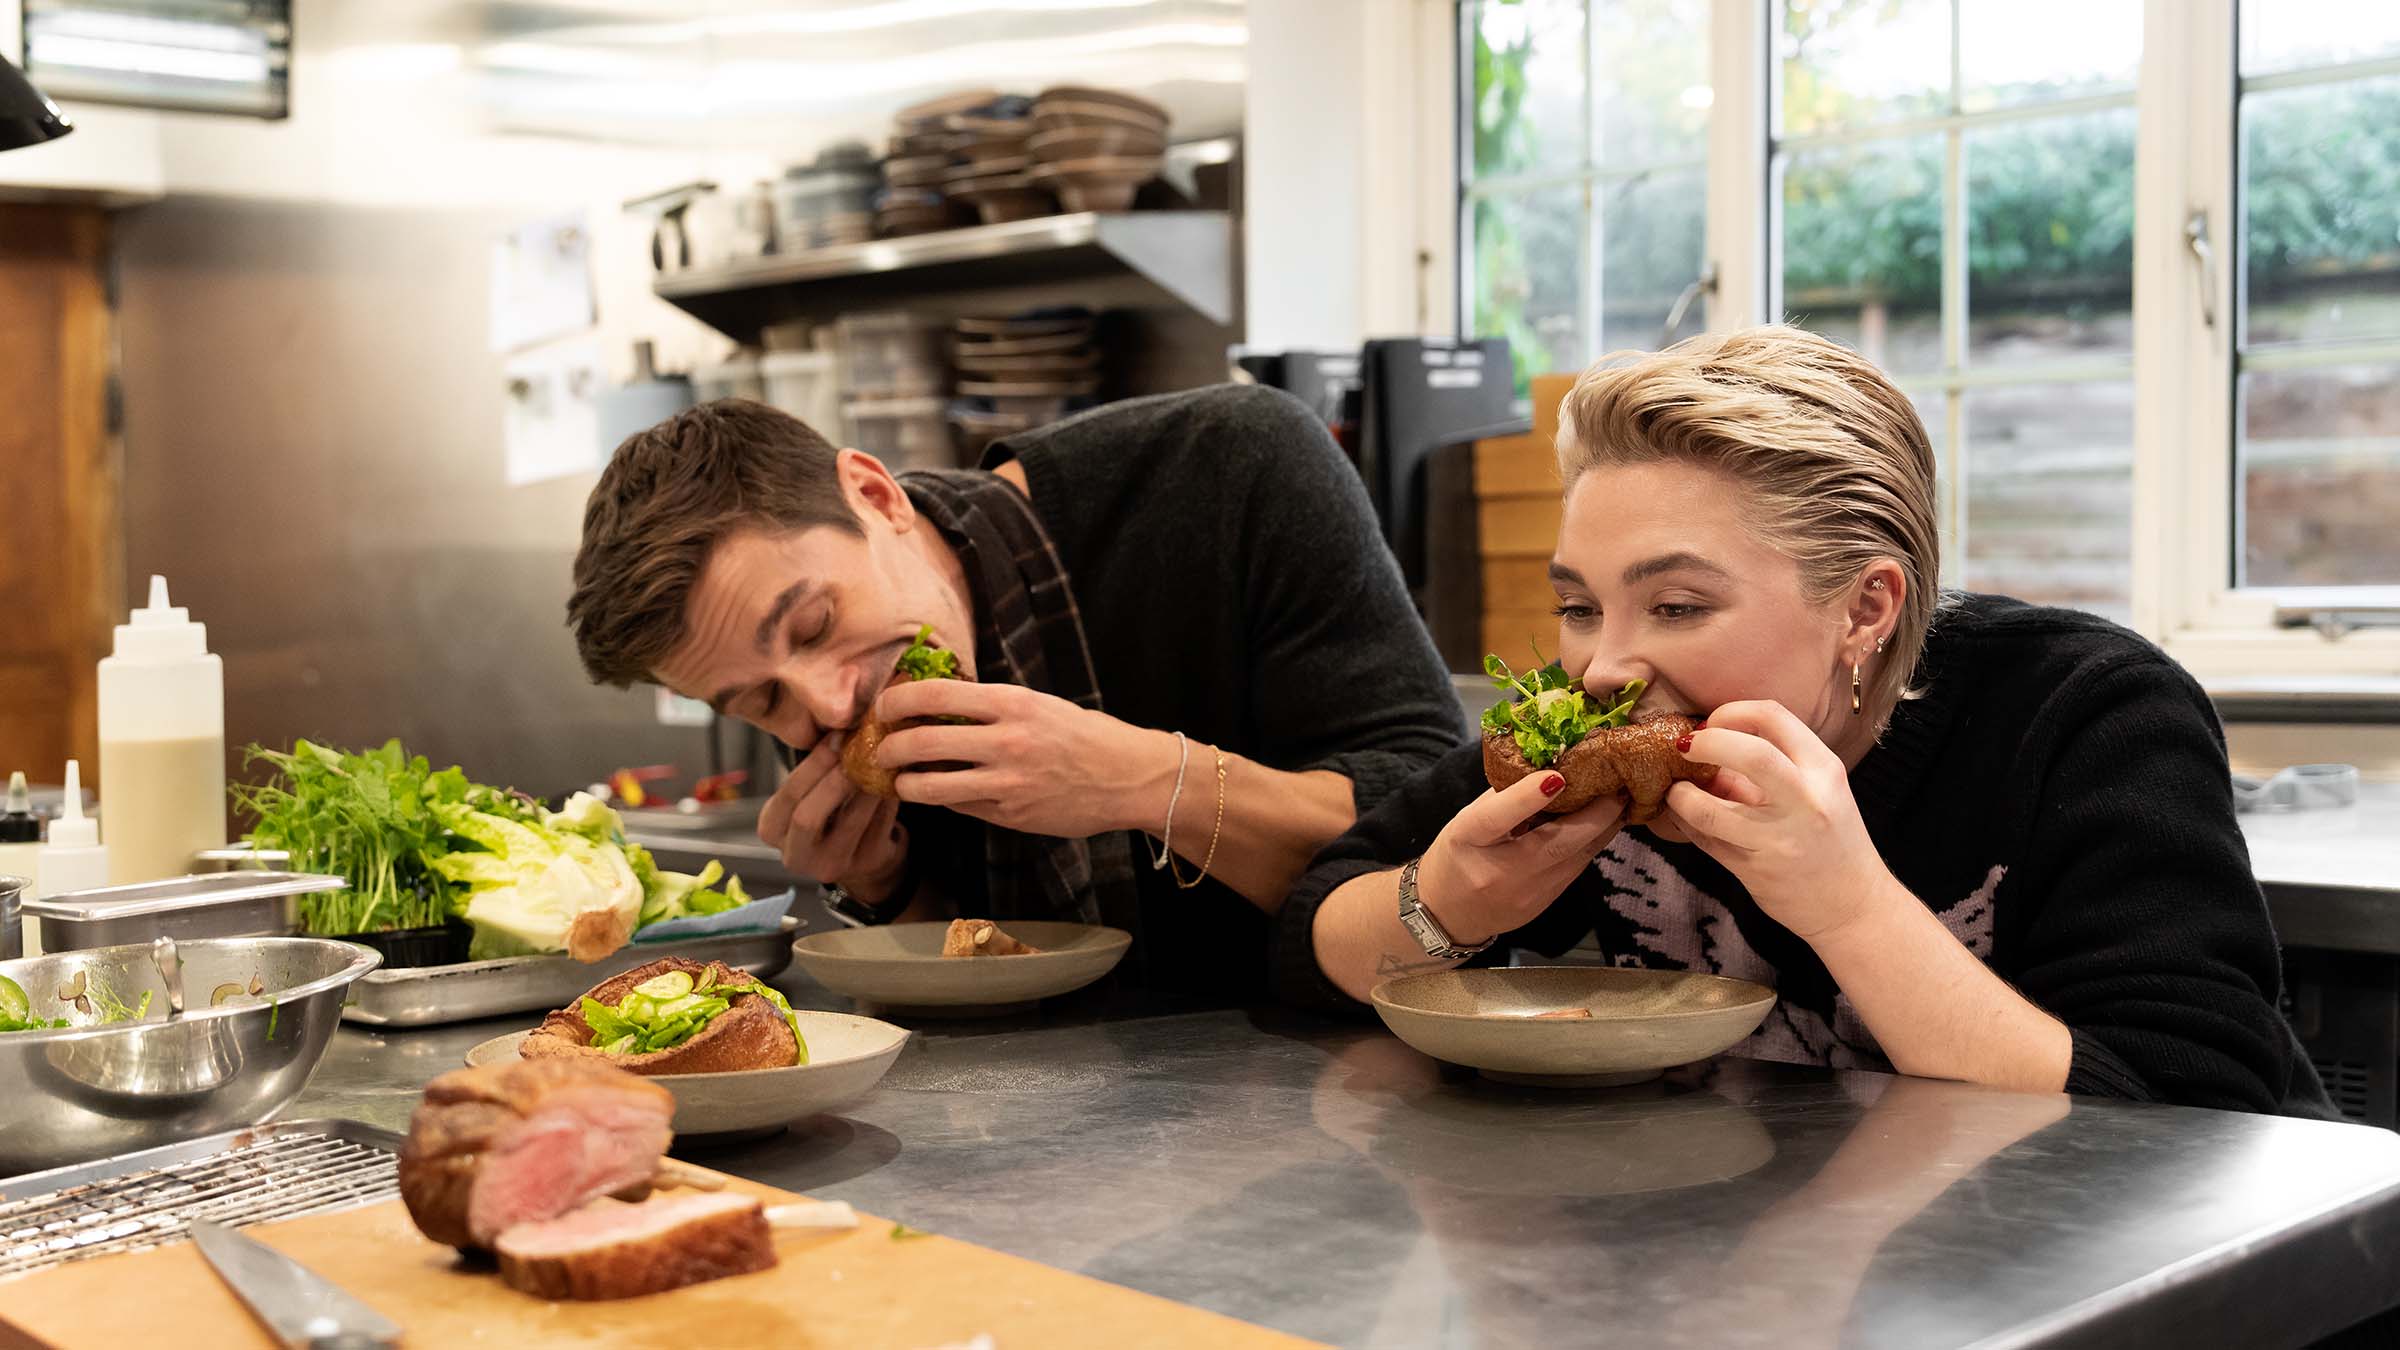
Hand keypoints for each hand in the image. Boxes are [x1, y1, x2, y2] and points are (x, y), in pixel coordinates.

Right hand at [756, 734, 906, 891]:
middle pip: (809, 816)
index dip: (814, 765)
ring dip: (867, 785)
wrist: (860, 852)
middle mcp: (796, 855)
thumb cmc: (829, 812)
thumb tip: (842, 728)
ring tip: (881, 758)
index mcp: (772, 829)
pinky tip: (895, 777)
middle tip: (858, 750)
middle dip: (835, 780)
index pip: (789, 795)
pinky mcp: (867, 864)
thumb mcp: (809, 793)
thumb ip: (816, 769)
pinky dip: (887, 798)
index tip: (837, 737)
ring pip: (851, 821)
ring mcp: (831, 866)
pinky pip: (879, 825)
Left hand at [871, 679, 1168, 837]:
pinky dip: (942, 800)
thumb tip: (935, 703)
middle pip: (920, 741)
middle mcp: (1005, 741)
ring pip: (929, 786)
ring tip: (900, 781)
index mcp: (1011, 703)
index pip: (934, 694)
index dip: (896, 699)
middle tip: (880, 749)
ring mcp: (1006, 783)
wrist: (1127, 777)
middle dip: (889, 747)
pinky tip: (941, 794)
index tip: (883, 706)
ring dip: (904, 784)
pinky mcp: (1010, 815)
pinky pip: (959, 807)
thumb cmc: (1082, 735)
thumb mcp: (1037, 704)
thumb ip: (990, 705)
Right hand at [1413, 770, 1625, 945]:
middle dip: (1595, 813)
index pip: (1496, 819)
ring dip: (1604, 826)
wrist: (1448, 914)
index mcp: (1469, 841)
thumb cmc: (1458, 856)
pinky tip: (1605, 823)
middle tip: (1618, 784)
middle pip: (1555, 843)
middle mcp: (1500, 872)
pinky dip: (1592, 842)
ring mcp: (1527, 893)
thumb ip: (1504, 798)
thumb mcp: (1467, 820)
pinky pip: (1576, 866)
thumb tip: (1549, 767)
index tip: (1557, 776)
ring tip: (1622, 798)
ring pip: (1577, 856)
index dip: (1527, 797)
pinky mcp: (1547, 903)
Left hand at [1661, 700, 1897, 940]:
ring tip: (1676, 791)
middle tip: (1685, 748)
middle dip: (1706, 743)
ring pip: (1709, 808)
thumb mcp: (1815, 792)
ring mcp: (1779, 840)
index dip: (1731, 712)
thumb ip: (1768, 766)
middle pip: (1749, 754)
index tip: (1713, 724)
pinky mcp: (1755, 871)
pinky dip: (1684, 823)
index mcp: (1824, 771)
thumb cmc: (1832, 840)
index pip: (1773, 716)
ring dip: (1680, 795)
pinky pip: (1704, 840)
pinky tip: (1682, 816)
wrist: (1854, 905)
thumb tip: (1709, 745)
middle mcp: (1806, 802)